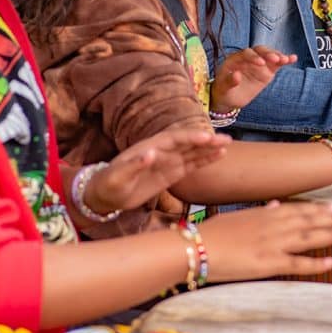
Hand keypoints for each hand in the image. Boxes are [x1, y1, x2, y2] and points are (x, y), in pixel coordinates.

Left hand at [85, 129, 230, 214]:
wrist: (104, 195)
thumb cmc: (108, 184)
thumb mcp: (117, 176)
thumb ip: (134, 165)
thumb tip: (152, 153)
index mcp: (149, 147)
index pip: (173, 139)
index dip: (190, 137)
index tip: (206, 137)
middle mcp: (161, 151)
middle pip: (186, 142)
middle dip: (205, 141)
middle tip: (226, 139)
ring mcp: (167, 162)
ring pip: (192, 152)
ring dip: (209, 149)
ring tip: (227, 145)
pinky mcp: (170, 173)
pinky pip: (190, 165)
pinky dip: (205, 160)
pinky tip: (218, 156)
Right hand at [200, 201, 331, 281]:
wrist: (196, 248)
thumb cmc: (211, 233)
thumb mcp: (238, 216)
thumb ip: (261, 210)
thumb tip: (277, 204)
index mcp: (265, 214)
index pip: (298, 209)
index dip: (318, 209)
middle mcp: (273, 226)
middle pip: (309, 220)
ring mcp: (273, 244)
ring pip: (309, 237)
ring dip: (330, 233)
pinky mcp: (268, 263)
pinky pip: (297, 263)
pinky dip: (315, 262)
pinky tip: (331, 261)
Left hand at [210, 46, 296, 111]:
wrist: (229, 98)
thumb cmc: (224, 91)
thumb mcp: (223, 88)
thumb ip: (229, 81)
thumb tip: (236, 75)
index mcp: (235, 59)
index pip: (246, 54)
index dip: (253, 57)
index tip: (261, 63)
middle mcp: (248, 58)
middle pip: (259, 51)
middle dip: (268, 54)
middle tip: (275, 59)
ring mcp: (259, 63)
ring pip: (269, 55)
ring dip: (278, 56)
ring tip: (286, 59)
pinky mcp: (267, 71)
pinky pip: (276, 64)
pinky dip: (284, 60)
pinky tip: (293, 58)